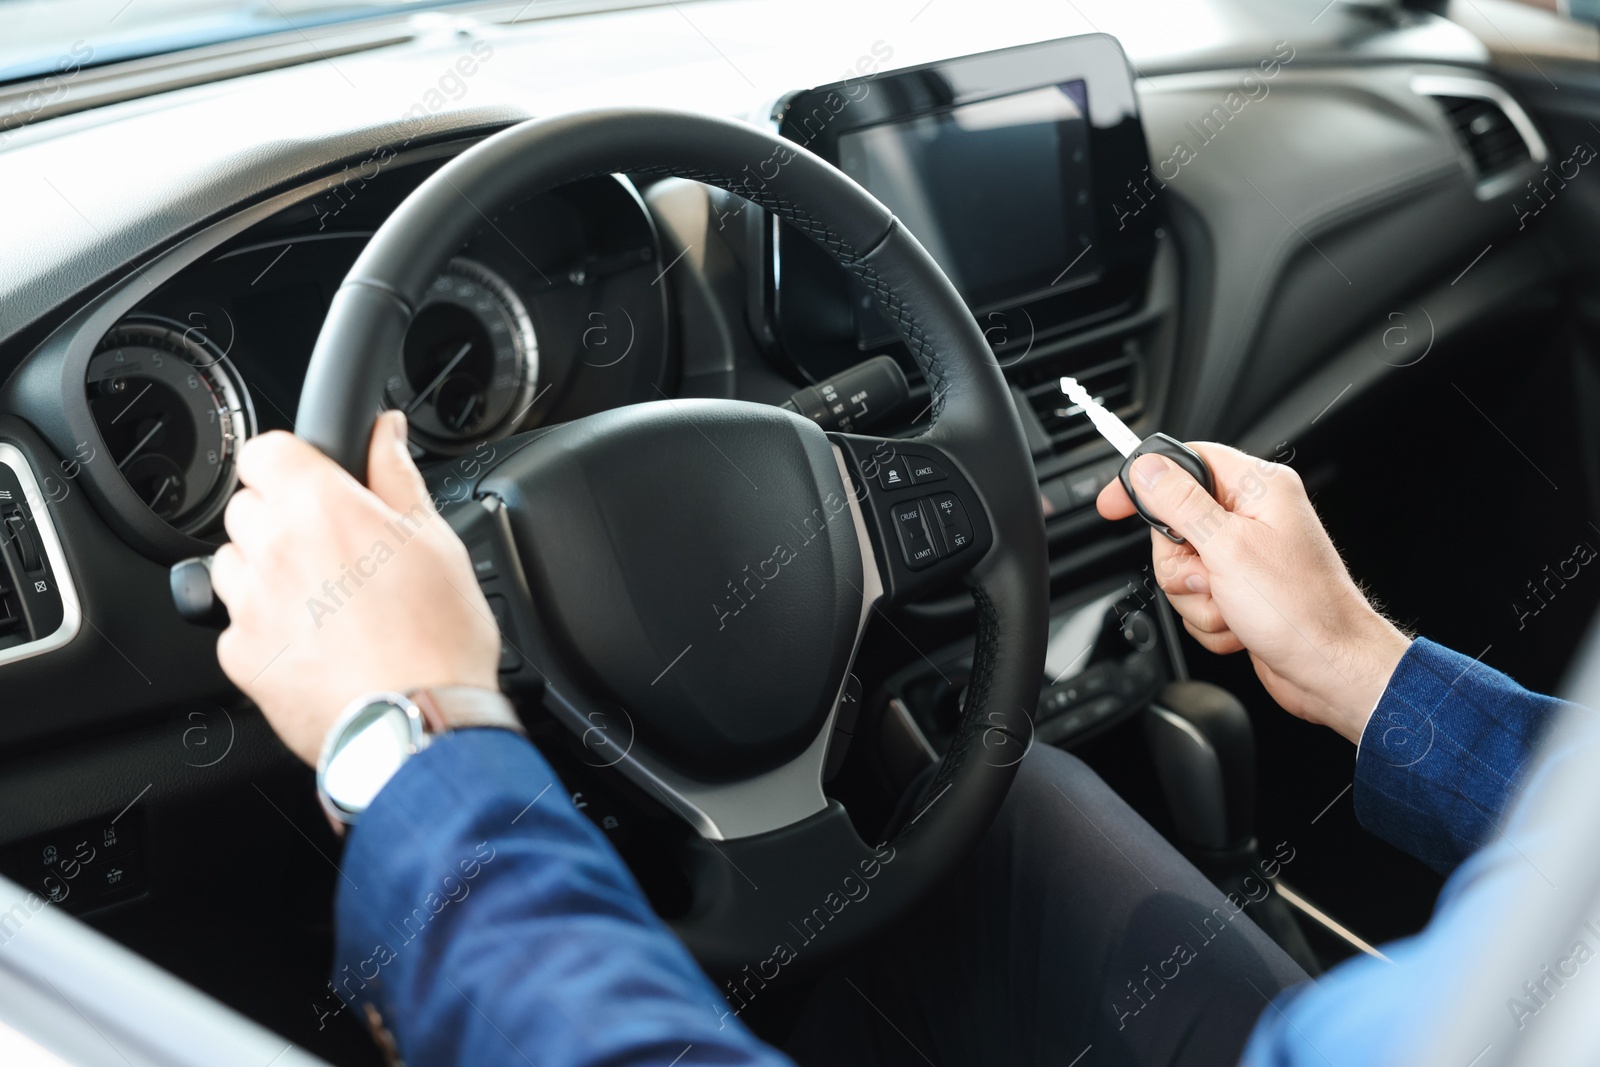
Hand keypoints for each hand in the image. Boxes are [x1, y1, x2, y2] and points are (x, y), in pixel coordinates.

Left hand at [211, 412, 500, 764]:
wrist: (420, 723)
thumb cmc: (437, 637)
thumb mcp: (437, 541)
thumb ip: (398, 476)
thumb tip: (385, 432)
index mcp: (319, 507)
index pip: (264, 451)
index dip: (293, 463)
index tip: (318, 483)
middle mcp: (272, 549)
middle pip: (247, 508)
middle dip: (284, 519)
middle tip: (337, 550)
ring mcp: (249, 606)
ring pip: (234, 564)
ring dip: (268, 571)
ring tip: (325, 600)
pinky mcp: (240, 656)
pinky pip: (238, 623)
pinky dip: (267, 627)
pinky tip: (316, 643)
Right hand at [1096, 442, 1410, 742]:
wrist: (1331, 669)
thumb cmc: (1302, 610)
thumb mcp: (1228, 548)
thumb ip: (1180, 504)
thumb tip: (1146, 469)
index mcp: (1257, 489)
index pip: (1185, 462)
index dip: (1146, 480)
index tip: (1113, 503)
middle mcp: (1253, 518)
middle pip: (1174, 524)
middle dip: (1182, 565)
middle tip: (1208, 577)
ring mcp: (1246, 557)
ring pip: (1182, 569)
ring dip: (1197, 599)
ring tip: (1231, 607)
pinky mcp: (1241, 591)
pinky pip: (1197, 599)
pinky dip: (1210, 619)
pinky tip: (1239, 625)